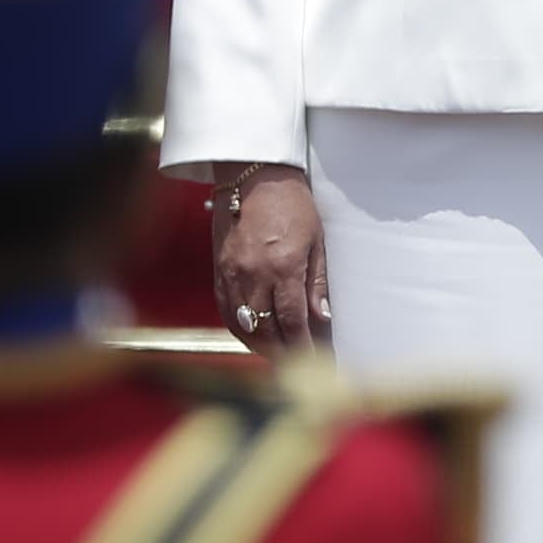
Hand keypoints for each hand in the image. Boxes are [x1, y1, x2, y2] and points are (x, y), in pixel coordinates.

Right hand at [213, 167, 328, 348]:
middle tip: (300, 367)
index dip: (304, 348)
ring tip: (279, 357)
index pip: (292, 321)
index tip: (317, 363)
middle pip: (266, 330)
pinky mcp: (219, 270)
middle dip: (284, 354)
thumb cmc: (292, 204)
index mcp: (282, 266)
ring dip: (262, 347)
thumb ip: (317, 281)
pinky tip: (255, 336)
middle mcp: (254, 274)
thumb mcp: (316, 240)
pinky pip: (227, 311)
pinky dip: (241, 330)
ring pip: (244, 325)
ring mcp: (232, 274)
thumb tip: (323, 317)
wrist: (255, 175)